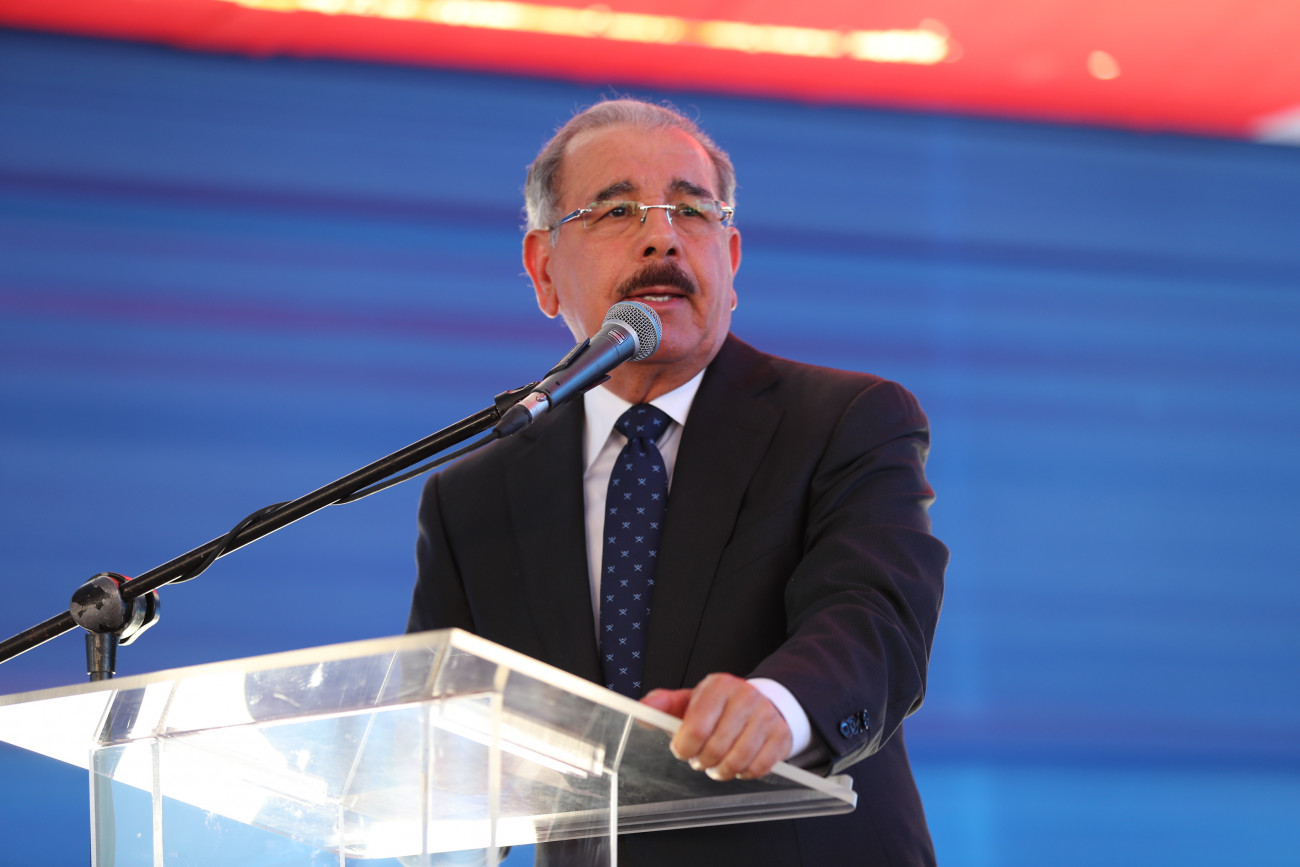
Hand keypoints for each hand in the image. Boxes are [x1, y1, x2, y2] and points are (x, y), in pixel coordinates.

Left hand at [641, 673, 791, 781]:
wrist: (763, 702)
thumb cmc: (721, 706)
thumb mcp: (691, 699)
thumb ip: (663, 704)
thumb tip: (641, 711)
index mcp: (718, 686)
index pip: (696, 728)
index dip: (684, 748)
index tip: (682, 749)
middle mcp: (745, 698)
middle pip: (716, 749)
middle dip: (701, 761)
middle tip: (699, 759)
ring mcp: (766, 717)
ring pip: (737, 761)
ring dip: (721, 771)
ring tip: (716, 765)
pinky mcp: (781, 736)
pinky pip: (758, 768)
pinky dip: (743, 773)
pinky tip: (738, 764)